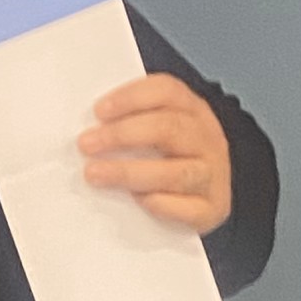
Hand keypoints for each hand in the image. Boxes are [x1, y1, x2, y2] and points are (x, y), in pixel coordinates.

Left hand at [79, 71, 232, 232]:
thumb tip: (89, 131)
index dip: (131, 98)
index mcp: (193, 110)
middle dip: (122, 134)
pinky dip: (159, 204)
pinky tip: (135, 202)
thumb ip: (131, 124)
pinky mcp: (213, 208)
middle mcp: (208, 138)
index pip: (166, 91)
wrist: (208, 199)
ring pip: (175, 172)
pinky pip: (186, 208)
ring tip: (94, 173)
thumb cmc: (171, 161)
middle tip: (87, 144)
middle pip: (168, 128)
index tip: (98, 111)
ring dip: (129, 172)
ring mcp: (213, 175)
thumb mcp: (158, 132)